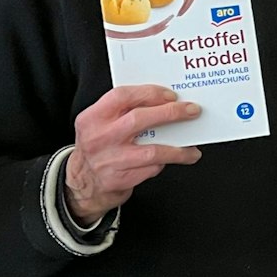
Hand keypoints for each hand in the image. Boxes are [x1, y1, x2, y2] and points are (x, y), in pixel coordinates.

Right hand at [66, 85, 201, 223]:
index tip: (171, 95)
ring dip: (178, 149)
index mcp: (93, 118)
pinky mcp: (120, 179)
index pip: (121, 96)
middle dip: (171, 113)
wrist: (84, 184)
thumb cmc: (98, 148)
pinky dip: (166, 163)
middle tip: (191, 111)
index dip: (149, 93)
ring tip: (191, 149)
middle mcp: (99, 138)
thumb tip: (164, 102)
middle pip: (139, 119)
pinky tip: (175, 160)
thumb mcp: (99, 125)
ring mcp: (110, 160)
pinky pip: (151, 169)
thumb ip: (123, 112)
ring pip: (152, 151)